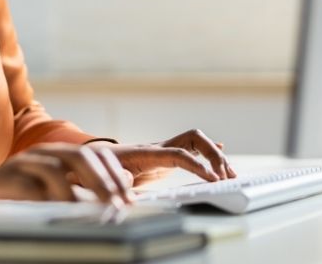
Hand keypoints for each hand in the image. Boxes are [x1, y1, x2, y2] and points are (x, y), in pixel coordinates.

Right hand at [0, 143, 132, 206]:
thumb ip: (87, 188)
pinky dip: (44, 198)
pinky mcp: (5, 177)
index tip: (129, 199)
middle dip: (102, 180)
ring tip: (87, 210)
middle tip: (115, 204)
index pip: (97, 154)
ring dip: (74, 190)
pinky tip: (56, 212)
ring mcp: (25, 162)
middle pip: (80, 156)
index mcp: (63, 156)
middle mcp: (46, 153)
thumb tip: (128, 185)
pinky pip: (27, 185)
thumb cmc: (22, 195)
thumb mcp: (59, 192)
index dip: (116, 174)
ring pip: (54, 167)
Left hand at [94, 129, 234, 186]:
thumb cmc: (97, 167)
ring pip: (196, 142)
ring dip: (214, 155)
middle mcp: (157, 147)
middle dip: (212, 155)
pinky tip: (221, 154)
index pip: (178, 154)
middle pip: (194, 139)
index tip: (212, 180)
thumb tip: (127, 182)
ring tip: (229, 173)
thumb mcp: (104, 175)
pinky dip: (207, 152)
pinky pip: (191, 149)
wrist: (92, 157)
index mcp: (145, 153)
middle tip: (224, 176)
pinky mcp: (165, 156)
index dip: (197, 165)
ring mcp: (163, 149)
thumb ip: (115, 178)